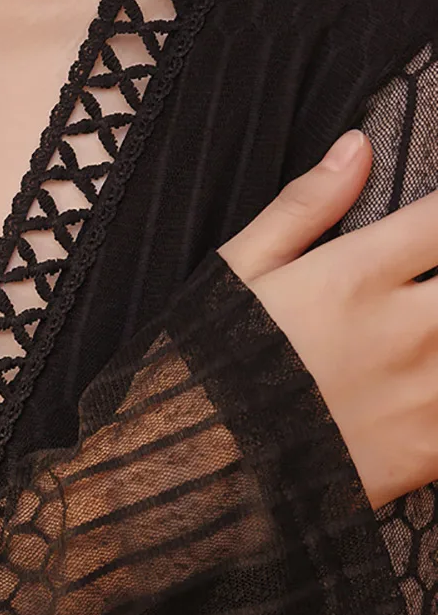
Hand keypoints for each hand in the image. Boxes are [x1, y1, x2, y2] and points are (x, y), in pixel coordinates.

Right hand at [219, 130, 437, 508]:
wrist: (199, 468)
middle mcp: (408, 327)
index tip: (437, 225)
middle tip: (434, 288)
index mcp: (358, 274)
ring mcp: (428, 391)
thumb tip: (356, 146)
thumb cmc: (212, 359)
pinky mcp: (433, 448)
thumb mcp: (240, 270)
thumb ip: (304, 207)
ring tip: (432, 330)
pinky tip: (434, 382)